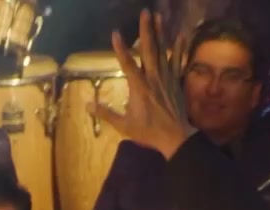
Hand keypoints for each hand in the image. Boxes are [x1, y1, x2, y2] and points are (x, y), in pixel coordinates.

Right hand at [89, 10, 191, 159]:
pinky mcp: (176, 81)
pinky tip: (182, 34)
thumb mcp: (124, 126)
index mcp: (138, 87)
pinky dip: (180, 48)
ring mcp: (166, 78)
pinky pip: (178, 61)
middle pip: (148, 50)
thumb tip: (88, 105)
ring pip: (163, 51)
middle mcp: (153, 78)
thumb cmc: (148, 132)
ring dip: (161, 33)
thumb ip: (106, 113)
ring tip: (158, 16)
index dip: (120, 48)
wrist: (175, 137)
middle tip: (145, 12)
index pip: (127, 64)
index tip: (115, 33)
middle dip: (146, 30)